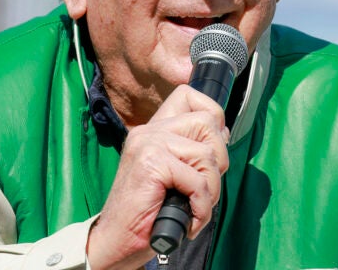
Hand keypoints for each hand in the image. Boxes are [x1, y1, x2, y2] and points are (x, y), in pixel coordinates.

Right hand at [86, 84, 229, 269]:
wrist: (115, 242)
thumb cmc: (147, 213)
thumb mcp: (173, 175)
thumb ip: (191, 151)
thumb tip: (223, 133)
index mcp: (153, 130)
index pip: (188, 94)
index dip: (212, 114)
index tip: (213, 146)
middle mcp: (149, 131)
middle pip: (208, 122)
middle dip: (218, 160)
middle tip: (203, 189)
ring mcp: (148, 145)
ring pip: (208, 154)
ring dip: (210, 190)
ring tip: (194, 208)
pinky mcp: (151, 164)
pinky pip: (198, 181)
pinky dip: (201, 206)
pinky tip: (190, 219)